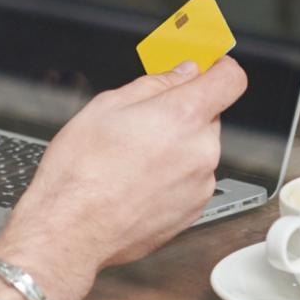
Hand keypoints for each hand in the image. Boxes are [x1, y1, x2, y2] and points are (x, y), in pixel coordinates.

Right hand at [0, 56, 246, 299]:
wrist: (70, 231)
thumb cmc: (78, 174)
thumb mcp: (104, 106)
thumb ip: (153, 83)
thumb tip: (179, 73)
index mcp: (182, 117)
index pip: (230, 79)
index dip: (217, 68)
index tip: (206, 68)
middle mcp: (201, 151)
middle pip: (208, 116)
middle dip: (180, 114)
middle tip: (141, 122)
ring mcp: (200, 184)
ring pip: (197, 150)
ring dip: (175, 148)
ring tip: (132, 159)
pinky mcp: (193, 210)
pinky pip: (190, 179)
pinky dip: (171, 176)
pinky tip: (136, 181)